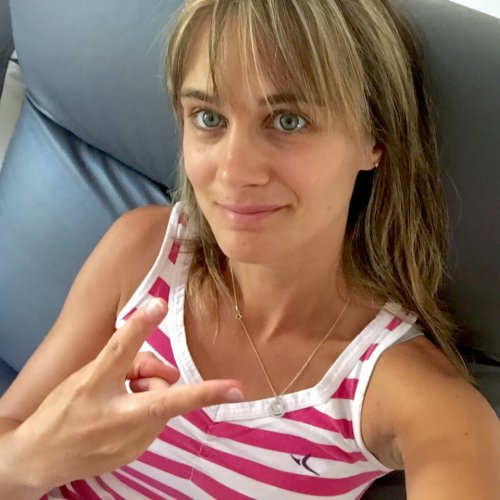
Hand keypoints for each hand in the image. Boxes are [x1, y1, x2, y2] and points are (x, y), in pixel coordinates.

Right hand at [9, 298, 242, 490]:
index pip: (118, 349)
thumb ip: (128, 363)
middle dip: (197, 396)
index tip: (159, 304)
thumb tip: (171, 372)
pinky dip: (150, 414)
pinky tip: (126, 416)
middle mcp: (111, 415)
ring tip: (128, 397)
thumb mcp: (87, 375)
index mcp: (92, 385)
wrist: (38, 459)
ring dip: (155, 395)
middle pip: (159, 401)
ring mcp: (124, 441)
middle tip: (229, 388)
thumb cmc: (64, 406)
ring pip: (163, 405)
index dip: (140, 326)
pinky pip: (156, 423)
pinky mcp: (133, 455)